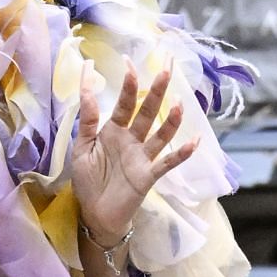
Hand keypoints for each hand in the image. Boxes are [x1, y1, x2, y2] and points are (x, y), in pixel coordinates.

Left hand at [71, 65, 198, 247]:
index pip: (123, 103)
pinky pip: (167, 163)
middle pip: (147, 112)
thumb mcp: (81, 149)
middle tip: (167, 69)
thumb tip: (85, 89)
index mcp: (113, 130)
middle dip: (157, 91)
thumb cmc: (89, 181)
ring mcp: (142, 157)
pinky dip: (181, 153)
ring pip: (160, 134)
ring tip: (179, 103)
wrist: (95, 214)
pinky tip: (194, 141)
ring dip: (171, 120)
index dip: (128, 84)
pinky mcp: (148, 176)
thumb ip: (87, 121)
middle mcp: (131, 139)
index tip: (129, 61)